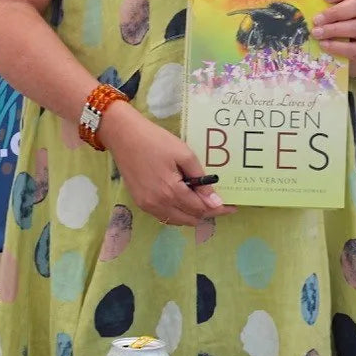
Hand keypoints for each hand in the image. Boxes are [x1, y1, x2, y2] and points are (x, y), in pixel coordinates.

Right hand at [99, 102, 235, 227]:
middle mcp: (158, 204)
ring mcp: (147, 206)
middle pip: (190, 219)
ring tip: (201, 198)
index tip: (232, 207)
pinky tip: (183, 198)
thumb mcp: (183, 154)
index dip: (218, 209)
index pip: (201, 209)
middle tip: (217, 200)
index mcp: (171, 192)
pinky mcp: (140, 203)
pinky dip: (177, 212)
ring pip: (177, 220)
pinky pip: (164, 216)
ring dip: (191, 214)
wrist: (123, 135)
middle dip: (207, 212)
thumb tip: (215, 201)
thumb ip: (200, 179)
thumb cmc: (155, 140)